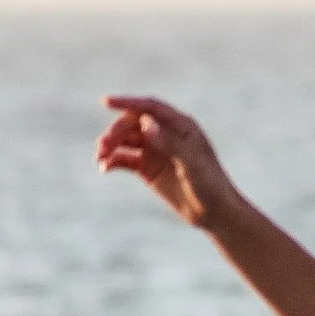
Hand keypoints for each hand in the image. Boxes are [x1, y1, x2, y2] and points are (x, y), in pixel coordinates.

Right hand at [96, 95, 241, 232]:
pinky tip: (105, 168)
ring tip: (100, 158)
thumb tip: (145, 124)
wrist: (215, 212)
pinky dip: (113, 161)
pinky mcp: (147, 169)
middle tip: (104, 146)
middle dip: (116, 131)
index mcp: (180, 125)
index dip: (128, 102)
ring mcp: (155, 151)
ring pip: (126, 141)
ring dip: (110, 145)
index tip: (106, 103)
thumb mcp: (191, 162)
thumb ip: (169, 142)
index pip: (150, 107)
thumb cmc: (210, 183)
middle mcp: (165, 134)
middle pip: (133, 124)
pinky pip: (125, 159)